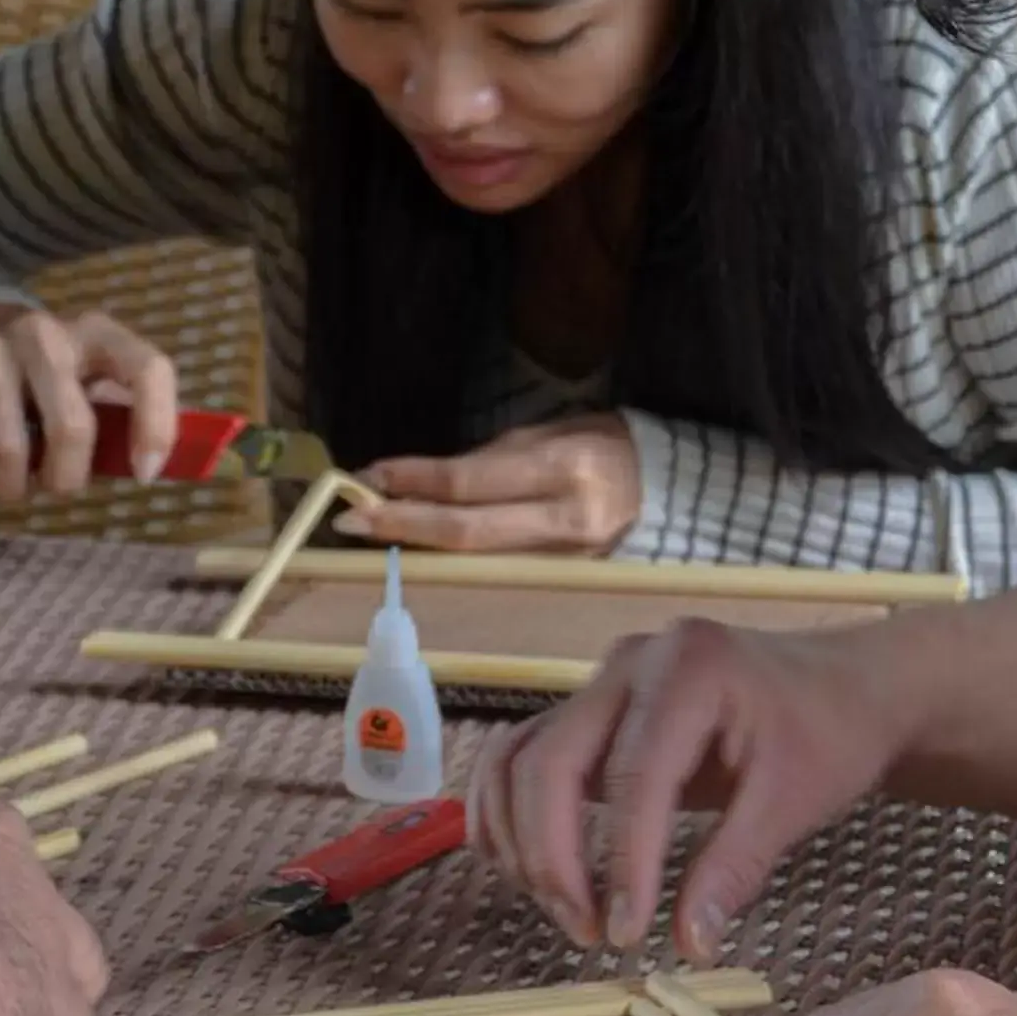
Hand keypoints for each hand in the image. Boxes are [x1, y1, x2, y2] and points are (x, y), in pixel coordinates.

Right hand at [0, 302, 177, 500]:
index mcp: (98, 334)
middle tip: (57, 484)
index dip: (156, 428)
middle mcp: (44, 333)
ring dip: (14, 487)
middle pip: (71, 429)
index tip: (143, 474)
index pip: (148, 369)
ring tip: (15, 479)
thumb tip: (146, 469)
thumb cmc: (54, 376)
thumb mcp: (97, 382)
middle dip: (66, 479)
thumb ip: (125, 420)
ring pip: (8, 452)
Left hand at [343, 414, 639, 555]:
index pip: (471, 483)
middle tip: (351, 520)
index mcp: (563, 470)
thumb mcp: (550, 433)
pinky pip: (498, 567)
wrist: (664, 490)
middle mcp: (565, 521)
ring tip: (374, 529)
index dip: (416, 483)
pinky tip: (424, 546)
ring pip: (477, 558)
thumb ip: (491, 459)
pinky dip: (456, 556)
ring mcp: (566, 561)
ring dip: (421, 543)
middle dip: (404, 525)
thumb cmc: (604, 446)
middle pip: (467, 534)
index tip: (370, 476)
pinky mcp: (564, 582)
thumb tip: (424, 480)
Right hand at [469, 617, 905, 955]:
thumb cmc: (831, 731)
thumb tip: (688, 946)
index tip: (624, 933)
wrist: (845, 684)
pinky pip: (524, 757)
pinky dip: (510, 815)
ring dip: (521, 842)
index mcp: (692, 669)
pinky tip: (528, 872)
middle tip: (589, 934)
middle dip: (554, 858)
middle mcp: (632, 664)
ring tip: (563, 911)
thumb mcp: (796, 801)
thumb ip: (734, 869)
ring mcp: (604, 683)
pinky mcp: (593, 712)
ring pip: (520, 759)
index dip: (622, 862)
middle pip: (549, 762)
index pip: (634, 775)